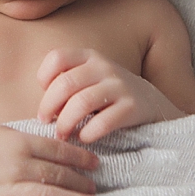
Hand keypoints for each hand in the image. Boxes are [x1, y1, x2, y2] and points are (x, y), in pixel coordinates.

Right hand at [0, 124, 101, 195]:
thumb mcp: (1, 133)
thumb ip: (27, 141)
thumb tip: (56, 148)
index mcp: (19, 141)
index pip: (58, 150)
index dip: (80, 157)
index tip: (96, 164)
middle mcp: (16, 162)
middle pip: (57, 173)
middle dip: (80, 181)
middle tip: (97, 189)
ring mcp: (4, 183)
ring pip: (46, 192)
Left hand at [37, 47, 183, 142]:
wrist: (154, 105)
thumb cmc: (109, 96)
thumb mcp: (89, 80)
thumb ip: (66, 84)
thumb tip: (41, 108)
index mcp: (89, 57)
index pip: (57, 57)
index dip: (44, 77)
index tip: (45, 96)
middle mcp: (104, 67)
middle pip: (65, 84)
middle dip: (49, 107)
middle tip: (45, 123)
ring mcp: (120, 86)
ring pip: (81, 103)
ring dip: (65, 123)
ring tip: (62, 134)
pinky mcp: (133, 107)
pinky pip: (103, 122)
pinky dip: (88, 133)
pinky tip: (84, 138)